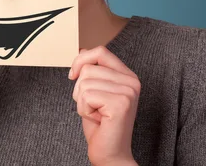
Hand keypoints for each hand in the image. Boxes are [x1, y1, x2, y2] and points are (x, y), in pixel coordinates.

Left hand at [69, 46, 140, 165]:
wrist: (111, 155)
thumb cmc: (101, 126)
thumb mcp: (94, 92)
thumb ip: (93, 71)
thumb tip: (83, 51)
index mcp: (127, 76)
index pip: (100, 51)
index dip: (81, 60)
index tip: (73, 76)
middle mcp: (132, 81)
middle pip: (88, 68)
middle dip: (80, 90)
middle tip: (94, 108)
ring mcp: (128, 91)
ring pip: (85, 82)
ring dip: (82, 102)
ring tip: (97, 115)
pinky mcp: (121, 103)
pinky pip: (86, 96)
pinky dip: (84, 110)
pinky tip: (98, 120)